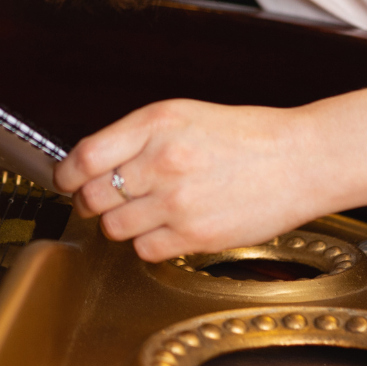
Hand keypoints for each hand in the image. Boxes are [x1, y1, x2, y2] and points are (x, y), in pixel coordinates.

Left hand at [51, 65, 366, 262]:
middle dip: (94, 199)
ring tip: (149, 210)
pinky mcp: (195, 235)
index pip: (83, 157)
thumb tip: (88, 163)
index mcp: (154, 125)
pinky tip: (169, 226)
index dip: (66, 175)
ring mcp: (177, 201)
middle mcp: (161, 161)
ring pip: (114, 227)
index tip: (67, 181)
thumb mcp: (182, 115)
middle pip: (93, 195)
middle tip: (110, 197)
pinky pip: (145, 250)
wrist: (300, 159)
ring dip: (122, 223)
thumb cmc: (246, 136)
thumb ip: (134, 136)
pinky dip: (149, 243)